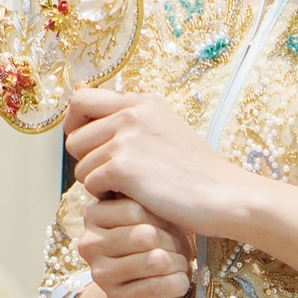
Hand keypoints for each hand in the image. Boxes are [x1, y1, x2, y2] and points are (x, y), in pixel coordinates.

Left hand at [65, 88, 260, 240]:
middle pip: (74, 135)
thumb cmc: (198, 173)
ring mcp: (126, 138)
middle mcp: (131, 113)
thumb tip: (89, 125)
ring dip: (97, 181)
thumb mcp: (167, 131)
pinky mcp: (123, 167)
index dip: (75, 124)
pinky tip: (131, 198)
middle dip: (85, 159)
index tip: (87, 144)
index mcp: (142, 102)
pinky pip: (90, 183)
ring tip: (128, 188)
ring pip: (81, 163)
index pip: (82, 99)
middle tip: (109, 175)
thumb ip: (134, 123)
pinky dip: (105, 195)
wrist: (223, 195)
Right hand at [78, 196, 192, 297]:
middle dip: (172, 242)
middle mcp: (89, 243)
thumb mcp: (153, 218)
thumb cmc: (155, 248)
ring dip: (178, 263)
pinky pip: (157, 286)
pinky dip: (178, 283)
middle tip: (178, 249)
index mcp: (93, 215)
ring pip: (155, 260)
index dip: (162, 217)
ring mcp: (100, 273)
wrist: (147, 297)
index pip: (135, 208)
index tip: (169, 225)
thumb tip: (160, 178)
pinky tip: (180, 282)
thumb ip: (149, 197)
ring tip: (179, 264)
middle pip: (146, 234)